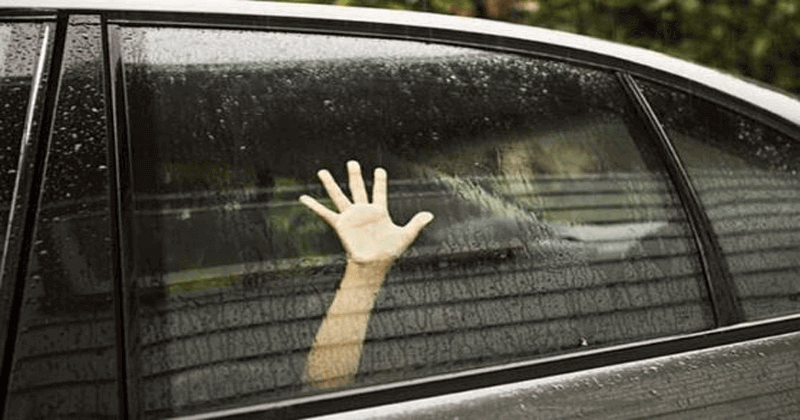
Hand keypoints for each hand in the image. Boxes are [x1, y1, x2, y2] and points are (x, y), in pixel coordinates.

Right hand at [299, 160, 433, 265]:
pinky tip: (303, 198)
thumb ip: (416, 224)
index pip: (380, 192)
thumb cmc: (390, 252)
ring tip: (322, 171)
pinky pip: (325, 213)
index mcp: (379, 212)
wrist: (374, 264)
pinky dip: (314, 206)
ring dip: (331, 184)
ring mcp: (351, 217)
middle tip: (352, 162)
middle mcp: (363, 211)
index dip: (380, 182)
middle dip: (355, 175)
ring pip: (339, 196)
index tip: (380, 170)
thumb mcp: (406, 235)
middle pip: (358, 189)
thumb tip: (430, 215)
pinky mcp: (341, 225)